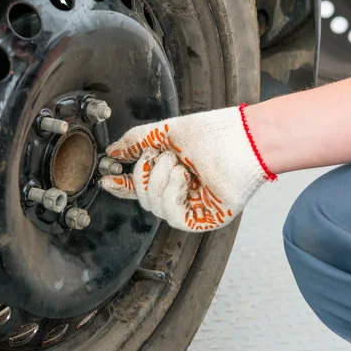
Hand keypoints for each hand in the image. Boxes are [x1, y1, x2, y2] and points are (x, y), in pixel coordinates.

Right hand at [99, 104, 275, 231]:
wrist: (244, 139)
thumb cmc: (214, 133)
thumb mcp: (166, 132)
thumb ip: (136, 141)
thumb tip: (112, 151)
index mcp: (171, 172)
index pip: (141, 184)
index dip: (122, 183)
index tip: (107, 177)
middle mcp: (181, 192)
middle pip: (144, 198)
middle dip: (145, 175)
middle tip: (161, 156)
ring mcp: (193, 206)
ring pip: (155, 208)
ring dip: (161, 182)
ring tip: (179, 165)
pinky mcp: (205, 218)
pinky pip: (174, 217)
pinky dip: (173, 195)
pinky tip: (185, 180)